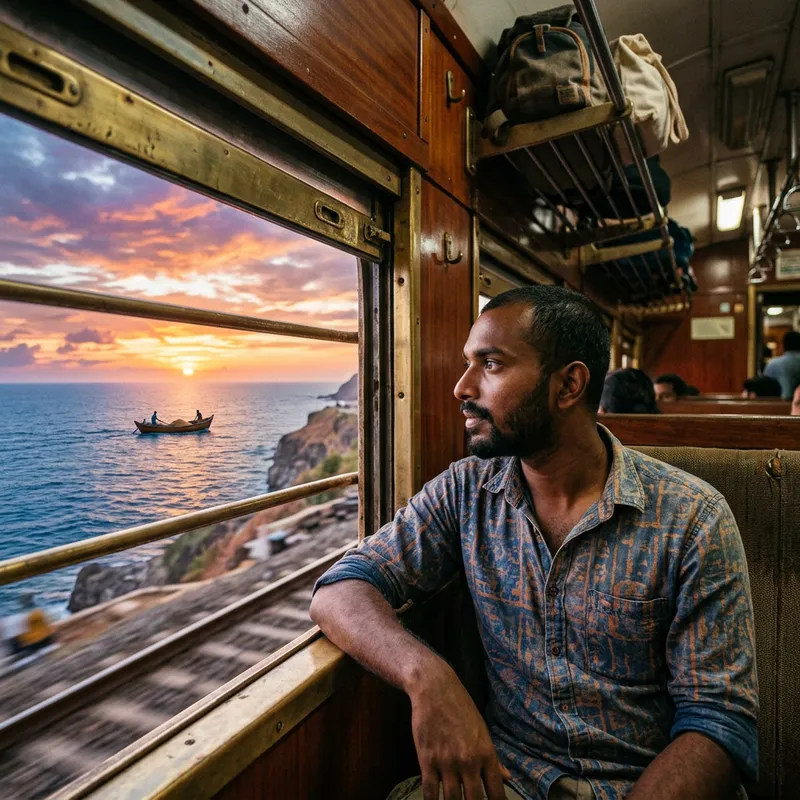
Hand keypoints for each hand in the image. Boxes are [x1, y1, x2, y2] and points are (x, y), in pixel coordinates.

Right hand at [408, 662, 510, 799]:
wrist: (434, 689)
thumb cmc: (460, 707)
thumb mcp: (481, 729)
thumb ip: (493, 758)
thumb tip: (507, 777)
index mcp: (486, 753)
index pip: (496, 790)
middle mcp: (468, 761)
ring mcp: (447, 762)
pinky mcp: (427, 760)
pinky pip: (430, 791)